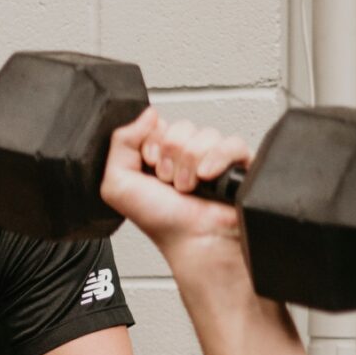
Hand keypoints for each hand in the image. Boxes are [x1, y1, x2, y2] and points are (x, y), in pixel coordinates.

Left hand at [100, 107, 250, 257]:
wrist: (193, 240)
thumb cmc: (161, 221)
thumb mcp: (117, 184)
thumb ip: (120, 143)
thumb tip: (148, 114)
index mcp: (159, 155)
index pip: (157, 124)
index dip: (152, 145)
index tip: (151, 166)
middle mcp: (185, 155)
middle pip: (181, 127)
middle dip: (172, 158)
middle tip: (171, 183)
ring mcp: (213, 158)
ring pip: (205, 134)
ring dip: (192, 164)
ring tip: (190, 188)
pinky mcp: (238, 163)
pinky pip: (232, 142)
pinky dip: (218, 159)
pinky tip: (208, 177)